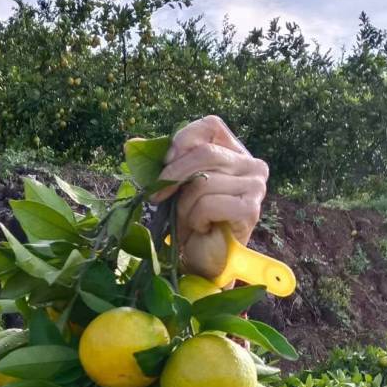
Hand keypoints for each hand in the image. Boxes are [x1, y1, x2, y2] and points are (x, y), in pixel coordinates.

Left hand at [149, 115, 268, 278]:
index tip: (164, 166)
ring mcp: (255, 186)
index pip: (210, 125)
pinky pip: (209, 204)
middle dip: (174, 178)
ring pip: (204, 182)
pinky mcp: (250, 209)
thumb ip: (164, 162)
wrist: (205, 260)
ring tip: (190, 221)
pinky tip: (204, 229)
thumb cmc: (191, 220)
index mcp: (235, 151)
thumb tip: (131, 144)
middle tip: (161, 199)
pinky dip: (197, 220)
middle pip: (204, 154)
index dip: (182, 142)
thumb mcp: (177, 185)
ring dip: (185, 207)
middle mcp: (252, 164)